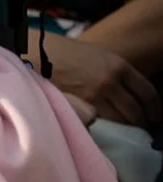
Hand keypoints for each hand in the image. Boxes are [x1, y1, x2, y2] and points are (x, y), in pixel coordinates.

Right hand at [41, 33, 162, 127]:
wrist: (31, 52)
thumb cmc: (58, 50)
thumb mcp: (92, 55)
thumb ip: (109, 72)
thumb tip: (120, 91)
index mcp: (118, 65)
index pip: (147, 92)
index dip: (154, 107)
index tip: (153, 115)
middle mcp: (111, 81)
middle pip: (135, 110)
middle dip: (139, 121)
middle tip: (138, 126)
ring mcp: (95, 95)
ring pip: (119, 120)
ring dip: (122, 127)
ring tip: (121, 130)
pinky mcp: (79, 106)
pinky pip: (99, 122)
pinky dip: (102, 126)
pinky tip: (101, 126)